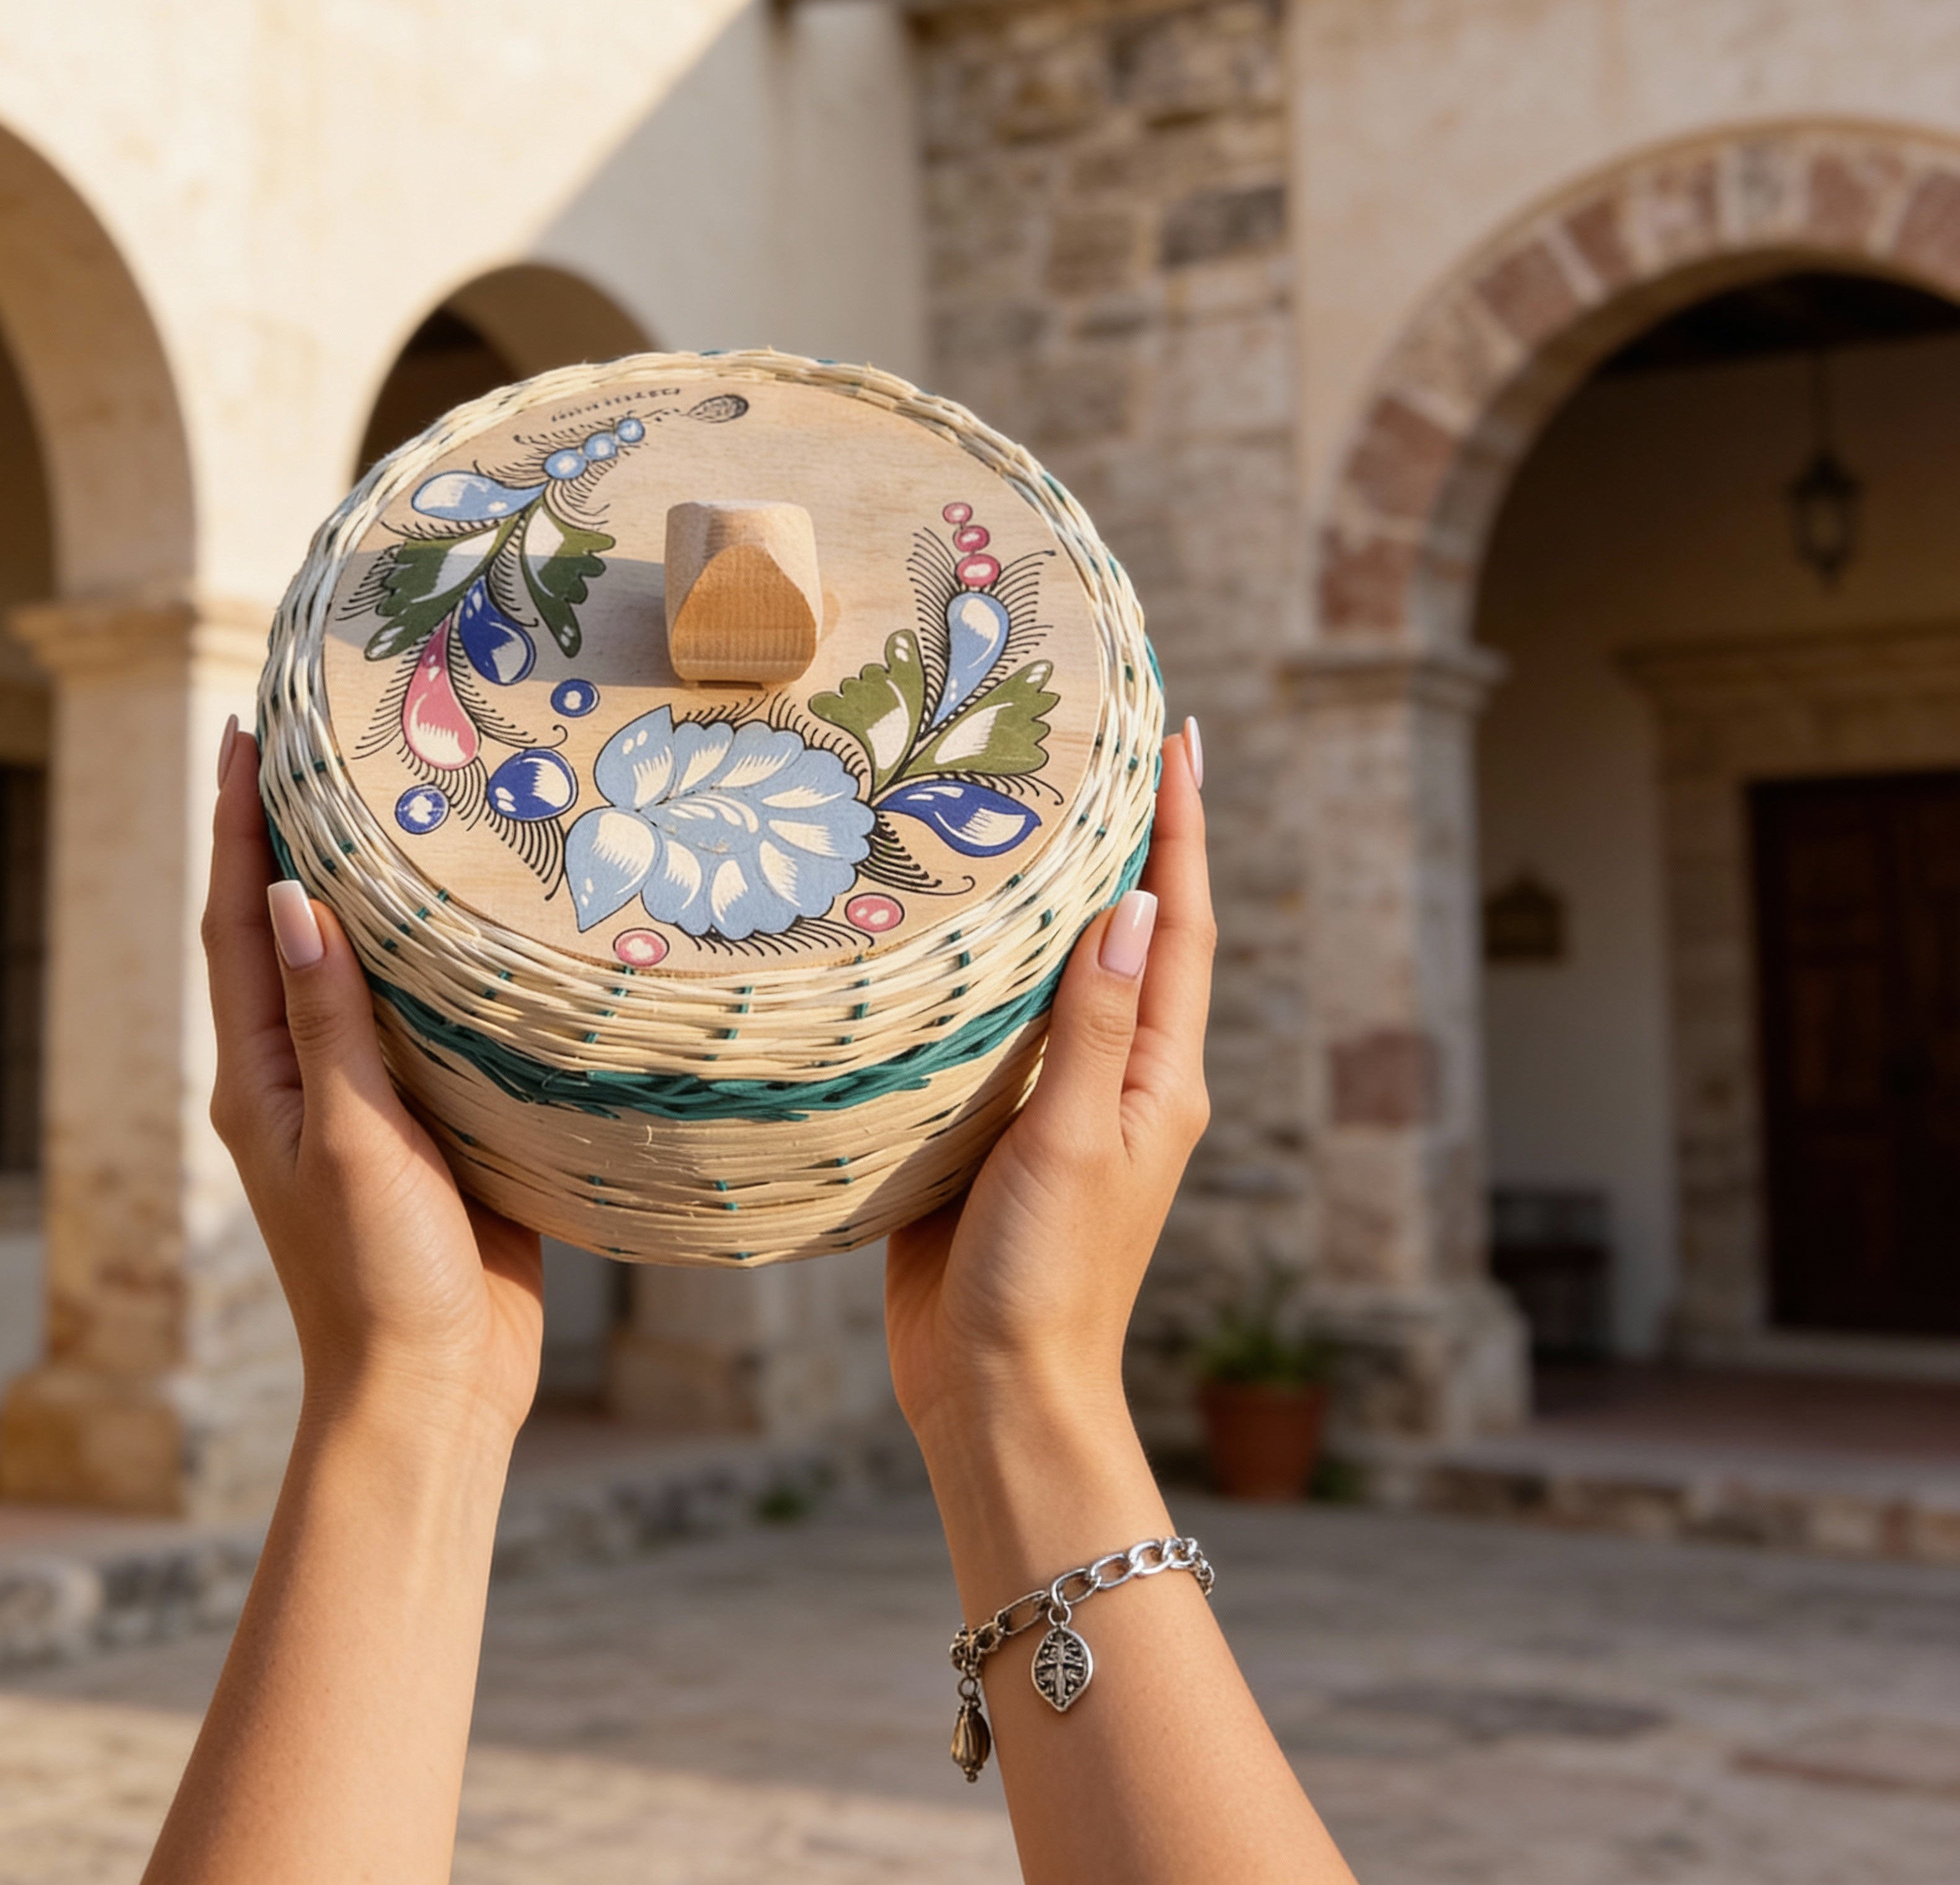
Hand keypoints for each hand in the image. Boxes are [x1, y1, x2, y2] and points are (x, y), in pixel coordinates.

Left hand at [201, 720, 544, 1446]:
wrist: (433, 1392)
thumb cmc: (381, 1277)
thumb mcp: (352, 1140)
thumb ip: (328, 1023)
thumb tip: (292, 898)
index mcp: (261, 1076)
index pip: (240, 921)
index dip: (241, 824)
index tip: (246, 733)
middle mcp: (301, 1075)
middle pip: (287, 928)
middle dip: (295, 831)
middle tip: (320, 736)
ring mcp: (362, 1099)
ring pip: (357, 966)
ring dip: (364, 883)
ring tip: (394, 798)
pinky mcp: (425, 1123)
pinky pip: (420, 1016)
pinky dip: (432, 954)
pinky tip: (472, 917)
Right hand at [884, 729, 1213, 1453]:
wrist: (992, 1390)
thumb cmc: (1047, 1275)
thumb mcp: (1075, 1139)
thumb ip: (1097, 1024)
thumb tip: (1134, 901)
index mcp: (1160, 1076)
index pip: (1178, 923)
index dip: (1182, 828)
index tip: (1180, 739)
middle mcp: (1118, 1078)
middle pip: (1129, 934)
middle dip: (1126, 839)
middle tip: (1102, 744)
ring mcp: (1055, 1104)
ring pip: (1057, 973)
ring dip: (1051, 892)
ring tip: (1021, 808)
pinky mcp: (991, 1129)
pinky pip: (994, 1025)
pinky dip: (984, 964)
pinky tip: (947, 929)